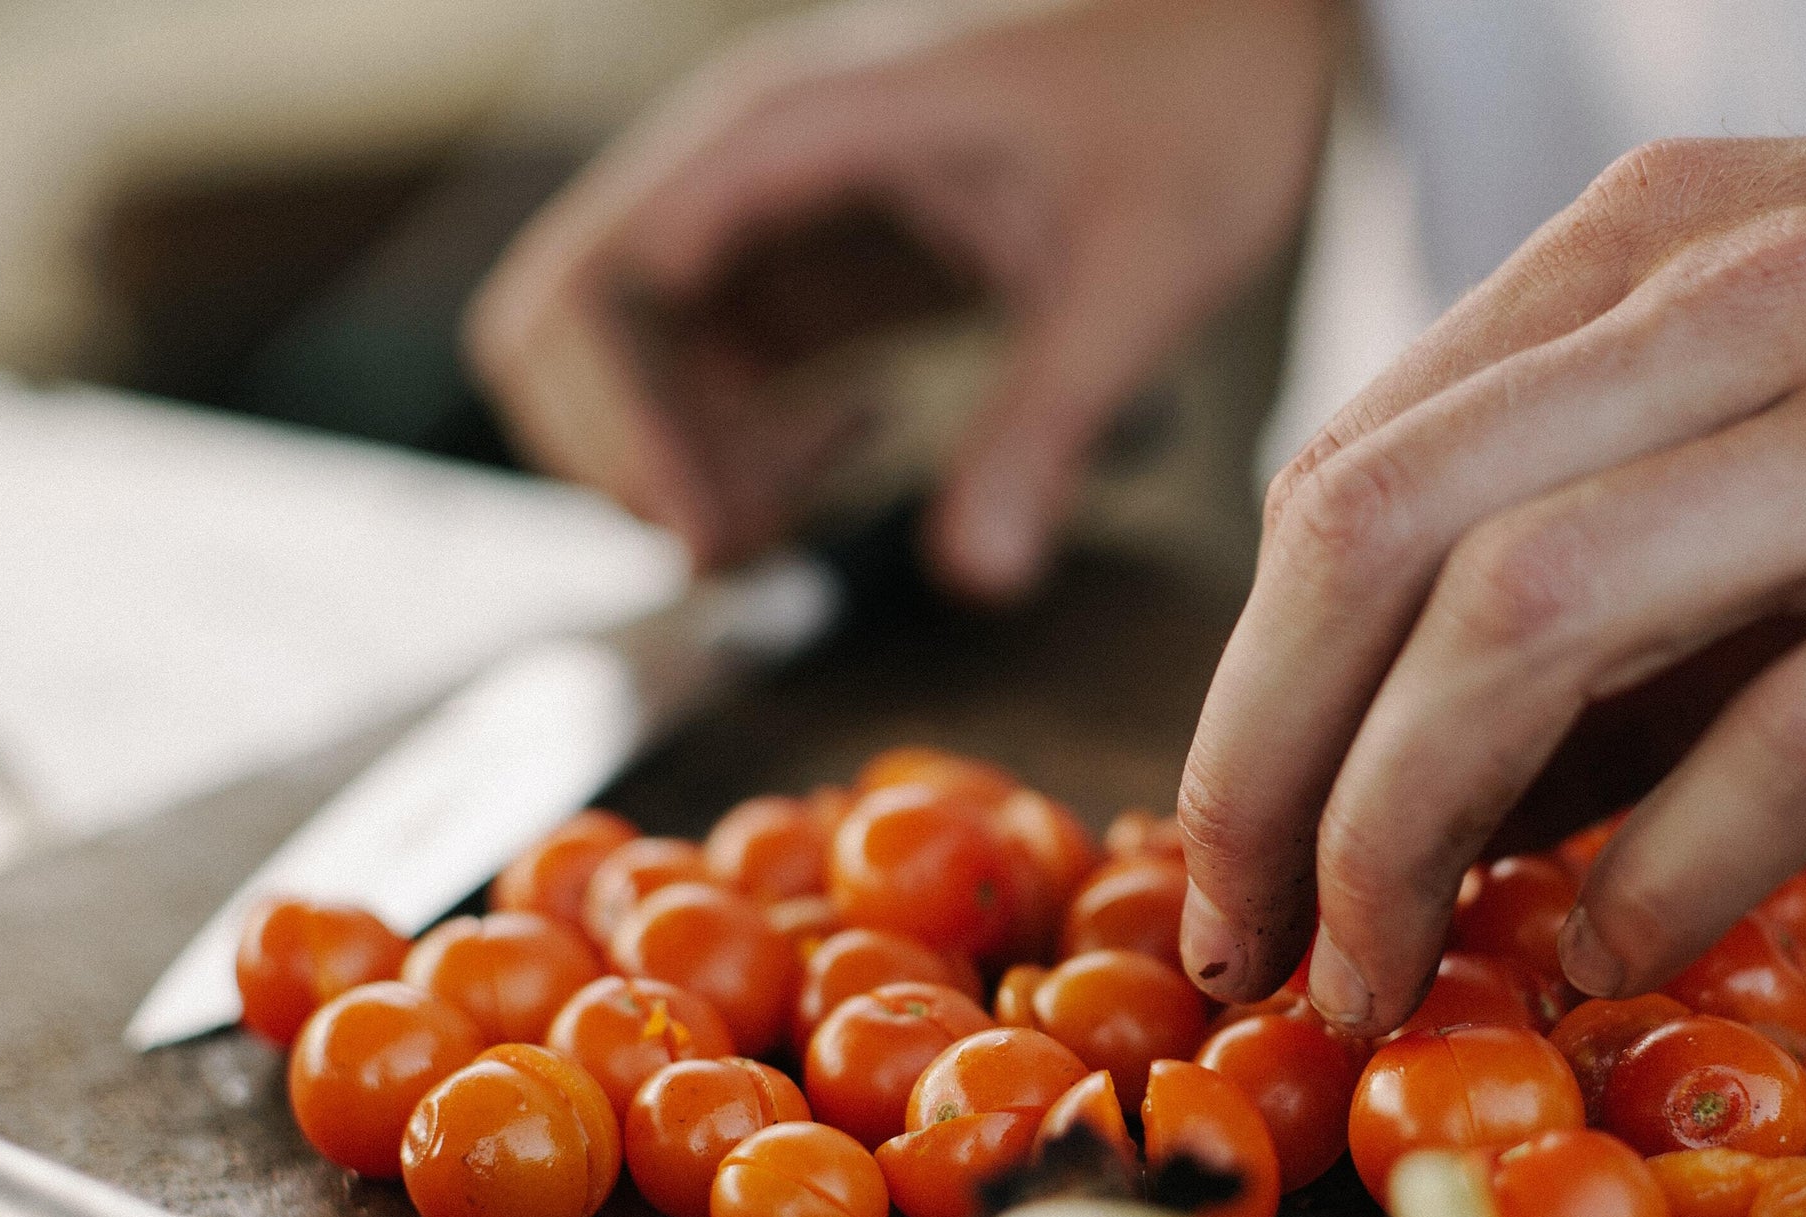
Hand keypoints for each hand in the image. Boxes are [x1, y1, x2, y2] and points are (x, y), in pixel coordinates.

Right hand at [466, 0, 1336, 596]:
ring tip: (806, 509)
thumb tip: (978, 573)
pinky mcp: (806, 265)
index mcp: (792, 132)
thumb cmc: (1198, 91)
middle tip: (744, 546)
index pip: (606, 279)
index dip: (620, 423)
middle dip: (626, 458)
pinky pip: (705, 373)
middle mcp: (745, 167)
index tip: (705, 534)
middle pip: (567, 325)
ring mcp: (765, 216)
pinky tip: (849, 447)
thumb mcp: (1139, 266)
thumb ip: (1050, 418)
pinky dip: (737, 445)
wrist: (1238, 29)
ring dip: (678, 465)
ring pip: (627, 364)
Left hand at [1178, 92, 1805, 1032]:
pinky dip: (1663, 871)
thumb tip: (1424, 795)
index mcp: (1640, 254)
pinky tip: (1607, 959)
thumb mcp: (1766, 377)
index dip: (1246, 687)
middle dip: (1265, 766)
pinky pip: (1794, 729)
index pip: (1350, 478)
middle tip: (1240, 938)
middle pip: (1385, 537)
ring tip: (1373, 970)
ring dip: (1405, 826)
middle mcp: (1734, 304)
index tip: (1219, 845)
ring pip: (1535, 613)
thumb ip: (1586, 545)